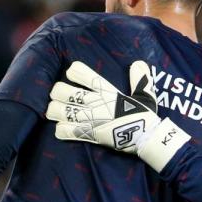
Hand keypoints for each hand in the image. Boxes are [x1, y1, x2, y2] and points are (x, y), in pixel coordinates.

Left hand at [46, 60, 189, 171]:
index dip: (72, 72)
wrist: (146, 138)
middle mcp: (94, 102)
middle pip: (63, 92)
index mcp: (106, 91)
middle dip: (57, 93)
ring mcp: (89, 119)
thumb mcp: (144, 95)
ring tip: (54, 112)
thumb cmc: (145, 117)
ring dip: (54, 111)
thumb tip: (138, 63)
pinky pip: (65, 131)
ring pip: (59, 110)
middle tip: (59, 97)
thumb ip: (140, 79)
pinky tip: (60, 129)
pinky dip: (61, 131)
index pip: (82, 74)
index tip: (71, 74)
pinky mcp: (88, 134)